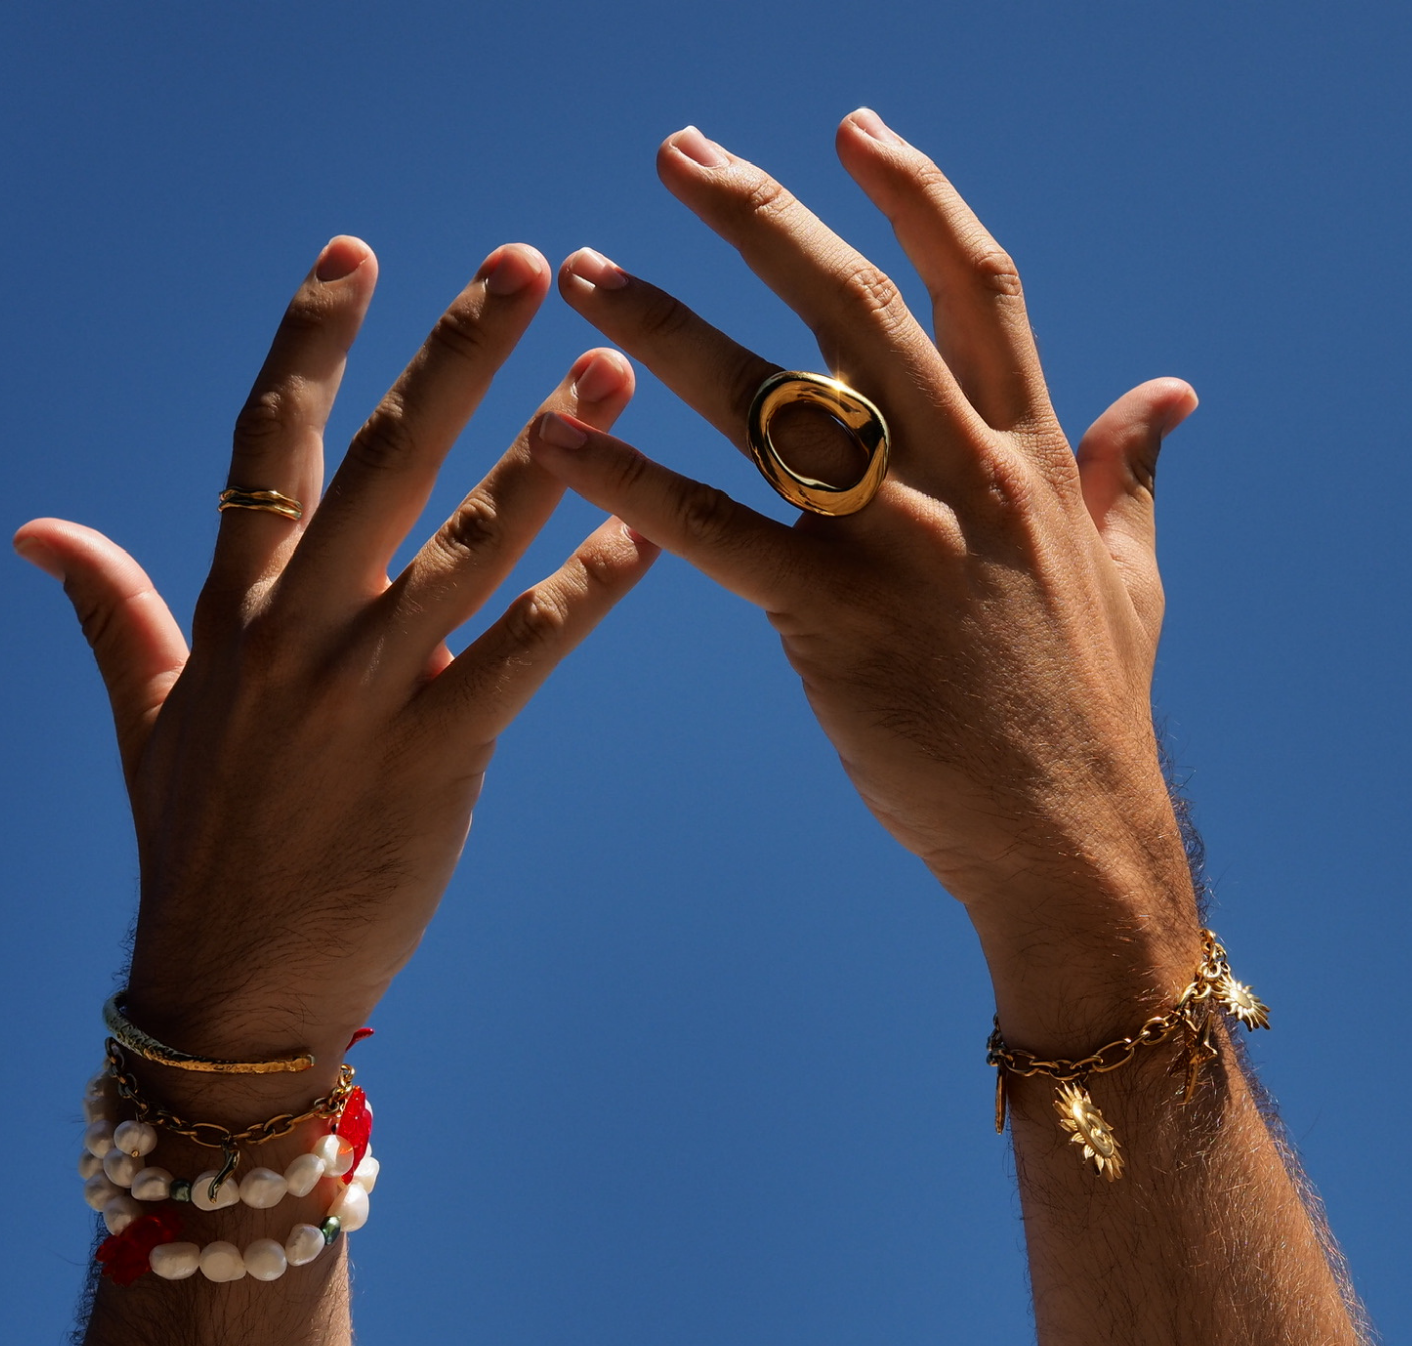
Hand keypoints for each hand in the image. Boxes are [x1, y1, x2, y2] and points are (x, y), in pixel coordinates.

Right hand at [15, 237, 654, 1092]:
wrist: (234, 981)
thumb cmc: (197, 845)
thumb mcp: (148, 717)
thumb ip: (111, 613)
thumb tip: (39, 533)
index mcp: (234, 608)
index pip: (269, 442)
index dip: (311, 339)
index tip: (357, 254)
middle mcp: (300, 629)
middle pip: (387, 461)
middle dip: (458, 356)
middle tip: (527, 266)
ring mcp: (370, 689)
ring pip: (469, 540)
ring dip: (549, 450)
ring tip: (614, 373)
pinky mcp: (439, 752)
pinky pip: (528, 648)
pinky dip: (592, 583)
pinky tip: (651, 528)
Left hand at [530, 114, 1198, 1043]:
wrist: (1070, 838)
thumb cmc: (1089, 713)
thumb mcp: (1130, 575)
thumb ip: (1125, 473)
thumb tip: (1166, 394)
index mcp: (1032, 455)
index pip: (975, 287)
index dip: (913, 195)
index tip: (848, 128)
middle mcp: (966, 475)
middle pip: (855, 311)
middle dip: (762, 220)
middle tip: (676, 154)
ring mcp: (900, 544)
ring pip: (772, 404)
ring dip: (668, 328)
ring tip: (584, 275)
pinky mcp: (835, 621)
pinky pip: (716, 533)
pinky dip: (633, 483)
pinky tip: (558, 443)